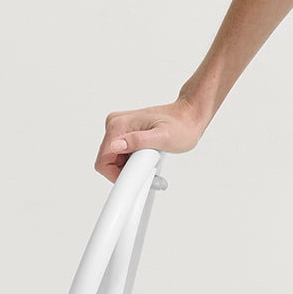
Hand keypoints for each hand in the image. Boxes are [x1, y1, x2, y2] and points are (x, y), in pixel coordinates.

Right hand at [96, 91, 210, 182]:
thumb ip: (137, 141)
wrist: (189, 116)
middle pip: (108, 161)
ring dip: (131, 166)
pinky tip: (148, 157)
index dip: (117, 176)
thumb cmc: (181, 126)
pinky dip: (134, 160)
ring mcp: (120, 127)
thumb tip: (116, 145)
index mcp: (119, 125)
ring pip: (115, 159)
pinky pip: (122, 153)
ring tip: (151, 161)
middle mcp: (116, 123)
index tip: (136, 177)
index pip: (103, 161)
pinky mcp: (126, 131)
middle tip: (148, 168)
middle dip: (126, 170)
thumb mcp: (162, 138)